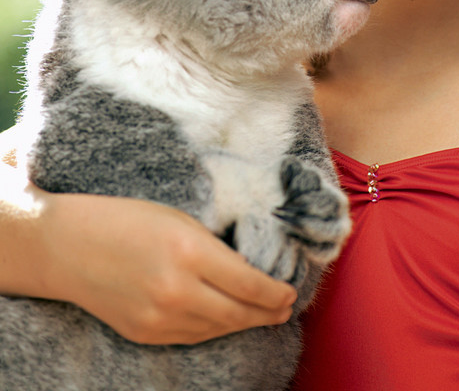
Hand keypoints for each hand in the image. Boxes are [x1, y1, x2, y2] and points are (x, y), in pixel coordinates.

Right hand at [39, 191, 297, 344]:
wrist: (68, 246)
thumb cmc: (126, 219)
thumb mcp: (179, 219)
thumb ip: (214, 247)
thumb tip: (249, 270)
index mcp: (190, 252)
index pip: (249, 283)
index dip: (275, 292)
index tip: (291, 291)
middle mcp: (178, 290)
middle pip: (238, 312)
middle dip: (267, 312)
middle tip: (285, 308)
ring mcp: (159, 318)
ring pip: (216, 329)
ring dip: (243, 323)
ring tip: (263, 316)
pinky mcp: (145, 333)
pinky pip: (191, 337)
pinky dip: (214, 330)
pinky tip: (226, 321)